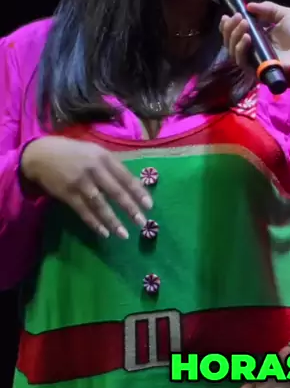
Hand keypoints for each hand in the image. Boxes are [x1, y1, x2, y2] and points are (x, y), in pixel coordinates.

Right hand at [21, 136, 152, 239]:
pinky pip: (84, 211)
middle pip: (115, 192)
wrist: (42, 154)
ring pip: (100, 205)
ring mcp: (80, 183)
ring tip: (124, 235)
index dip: (138, 192)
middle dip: (130, 209)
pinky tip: (104, 233)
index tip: (149, 206)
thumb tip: (134, 184)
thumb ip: (112, 166)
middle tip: (142, 223)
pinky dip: (94, 223)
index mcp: (104, 158)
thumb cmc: (74, 153)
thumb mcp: (95, 152)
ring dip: (113, 221)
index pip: (126, 177)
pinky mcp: (68, 194)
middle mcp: (94, 170)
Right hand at [219, 1, 289, 73]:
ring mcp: (256, 60)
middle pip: (231, 42)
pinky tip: (247, 37)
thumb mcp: (286, 15)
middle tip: (237, 18)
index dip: (230, 25)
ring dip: (234, 36)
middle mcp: (255, 49)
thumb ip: (268, 9)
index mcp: (261, 36)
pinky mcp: (258, 71)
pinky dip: (241, 49)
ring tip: (244, 25)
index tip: (228, 16)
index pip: (238, 32)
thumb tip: (249, 6)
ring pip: (233, 51)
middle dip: (230, 29)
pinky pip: (242, 62)